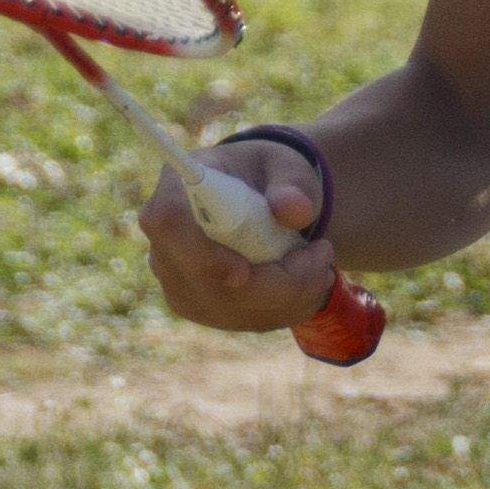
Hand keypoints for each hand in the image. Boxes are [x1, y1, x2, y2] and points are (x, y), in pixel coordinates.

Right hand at [140, 138, 338, 333]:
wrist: (265, 199)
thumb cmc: (269, 176)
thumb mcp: (286, 168)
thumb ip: (292, 184)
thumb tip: (295, 210)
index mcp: (177, 190)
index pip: (169, 225)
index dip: (201, 255)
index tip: (245, 272)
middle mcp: (166, 242)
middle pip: (203, 281)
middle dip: (274, 282)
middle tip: (323, 254)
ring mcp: (178, 281)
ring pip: (230, 308)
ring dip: (289, 296)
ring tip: (323, 264)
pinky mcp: (201, 307)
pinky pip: (244, 320)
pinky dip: (287, 308)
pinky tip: (311, 284)